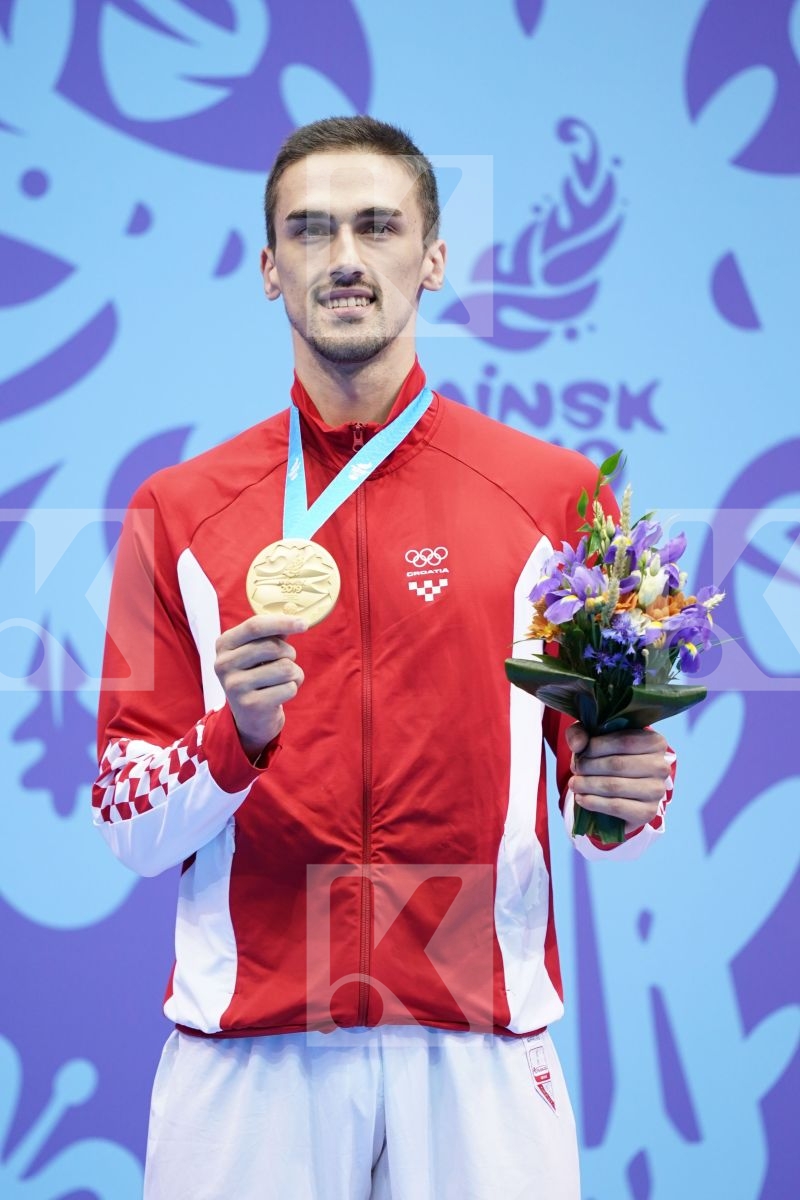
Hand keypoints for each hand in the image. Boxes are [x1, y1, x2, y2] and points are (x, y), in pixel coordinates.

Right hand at [214, 614, 306, 760]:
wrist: (250, 717)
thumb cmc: (258, 675)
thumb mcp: (258, 651)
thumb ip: (273, 633)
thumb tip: (297, 618)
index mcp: (224, 644)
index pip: (255, 626)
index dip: (282, 622)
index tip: (304, 623)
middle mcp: (223, 664)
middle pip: (272, 647)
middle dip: (289, 653)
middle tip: (287, 662)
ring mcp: (235, 686)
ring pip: (285, 668)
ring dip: (294, 673)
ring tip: (283, 680)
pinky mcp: (251, 705)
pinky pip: (289, 688)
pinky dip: (293, 689)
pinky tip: (280, 694)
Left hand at [565, 725, 670, 833]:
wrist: (618, 790)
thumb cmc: (607, 756)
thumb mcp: (593, 737)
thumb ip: (580, 733)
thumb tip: (578, 745)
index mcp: (656, 742)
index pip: (624, 741)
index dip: (596, 746)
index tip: (579, 752)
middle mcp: (662, 766)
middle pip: (618, 764)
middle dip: (589, 767)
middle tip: (574, 770)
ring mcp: (657, 791)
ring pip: (615, 786)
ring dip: (588, 785)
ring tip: (574, 784)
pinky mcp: (648, 813)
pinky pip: (616, 807)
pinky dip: (594, 803)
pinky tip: (581, 799)